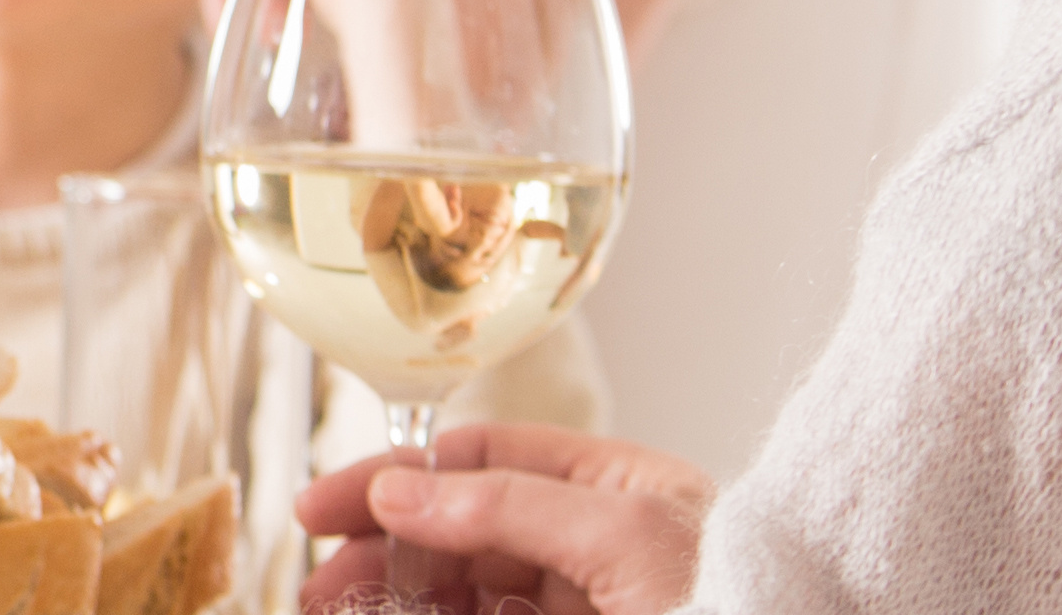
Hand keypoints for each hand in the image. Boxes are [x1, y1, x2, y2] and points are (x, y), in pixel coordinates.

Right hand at [290, 422, 708, 614]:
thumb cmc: (741, 597)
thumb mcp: (621, 536)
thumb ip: (506, 508)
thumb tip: (400, 488)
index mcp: (614, 486)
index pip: (482, 461)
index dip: (398, 477)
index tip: (325, 509)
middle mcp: (595, 543)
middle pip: (462, 533)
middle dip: (385, 552)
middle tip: (320, 589)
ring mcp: (590, 606)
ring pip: (468, 595)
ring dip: (402, 601)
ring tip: (343, 613)